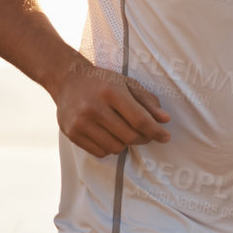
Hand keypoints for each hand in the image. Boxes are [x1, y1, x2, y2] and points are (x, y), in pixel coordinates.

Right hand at [51, 60, 170, 157]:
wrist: (67, 80)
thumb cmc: (102, 82)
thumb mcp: (127, 84)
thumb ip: (147, 101)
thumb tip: (165, 120)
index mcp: (111, 91)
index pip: (139, 119)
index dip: (155, 131)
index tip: (165, 137)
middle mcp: (94, 107)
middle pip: (129, 136)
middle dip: (143, 138)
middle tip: (145, 134)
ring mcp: (81, 122)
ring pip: (115, 148)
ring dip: (125, 143)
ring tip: (123, 131)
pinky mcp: (72, 134)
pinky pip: (100, 152)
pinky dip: (109, 148)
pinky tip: (108, 135)